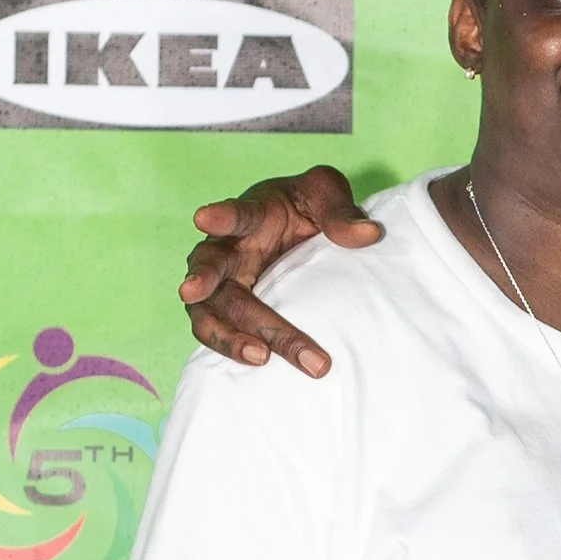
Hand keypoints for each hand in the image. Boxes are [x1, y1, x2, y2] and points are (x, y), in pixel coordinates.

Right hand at [181, 167, 382, 377]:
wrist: (298, 230)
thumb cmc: (307, 208)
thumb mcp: (327, 195)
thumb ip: (342, 213)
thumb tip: (368, 235)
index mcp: (252, 214)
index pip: (236, 213)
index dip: (221, 216)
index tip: (203, 218)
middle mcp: (229, 249)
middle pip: (212, 267)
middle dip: (203, 281)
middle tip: (192, 291)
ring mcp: (225, 283)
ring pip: (208, 309)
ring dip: (227, 333)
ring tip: (258, 356)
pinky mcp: (229, 311)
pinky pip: (219, 332)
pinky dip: (232, 348)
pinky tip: (260, 364)